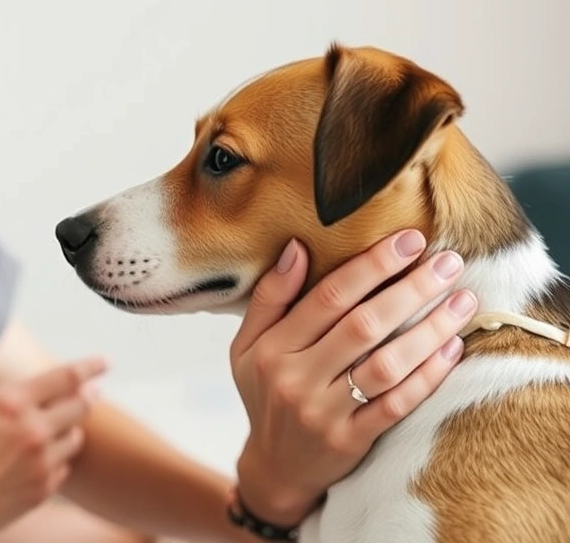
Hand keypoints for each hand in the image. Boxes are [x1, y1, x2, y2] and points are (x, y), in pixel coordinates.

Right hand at [0, 286, 106, 539]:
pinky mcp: (38, 493)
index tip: (105, 361)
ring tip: (71, 421)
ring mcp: (39, 465)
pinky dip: (62, 459)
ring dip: (74, 426)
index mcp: (9, 403)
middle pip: (79, 406)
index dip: (89, 366)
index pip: (65, 376)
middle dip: (87, 394)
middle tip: (93, 389)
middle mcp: (33, 432)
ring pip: (74, 438)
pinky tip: (53, 457)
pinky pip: (64, 470)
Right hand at [229, 230, 476, 525]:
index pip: (326, 299)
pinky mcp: (350, 441)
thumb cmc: (267, 392)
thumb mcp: (247, 345)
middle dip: (410, 289)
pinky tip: (452, 348)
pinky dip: (427, 375)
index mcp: (270, 349)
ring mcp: (323, 413)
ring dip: (429, 330)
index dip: (370, 266)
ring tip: (463, 300)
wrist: (275, 467)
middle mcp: (295, 379)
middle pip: (362, 326)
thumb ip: (269, 298)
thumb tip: (296, 248)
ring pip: (385, 365)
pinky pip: (396, 404)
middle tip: (449, 262)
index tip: (409, 241)